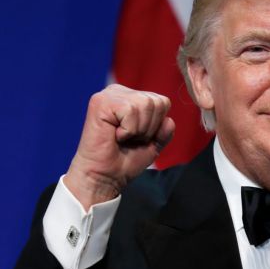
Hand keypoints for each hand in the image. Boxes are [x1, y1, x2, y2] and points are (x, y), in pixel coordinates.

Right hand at [65, 84, 174, 210]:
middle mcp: (121, 91)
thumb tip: (168, 120)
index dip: (156, 126)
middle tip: (129, 138)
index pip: (163, 102)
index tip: (138, 137)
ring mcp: (110, 95)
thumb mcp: (154, 143)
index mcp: (133, 97)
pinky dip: (128, 130)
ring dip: (138, 130)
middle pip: (157, 102)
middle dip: (149, 128)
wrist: (105, 177)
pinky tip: (114, 135)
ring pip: (146, 105)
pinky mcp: (100, 102)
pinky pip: (131, 110)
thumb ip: (165, 130)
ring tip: (122, 137)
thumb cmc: (126, 160)